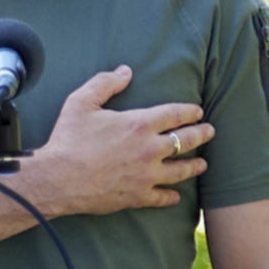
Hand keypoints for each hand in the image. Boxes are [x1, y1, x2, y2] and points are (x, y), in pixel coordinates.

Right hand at [26, 66, 209, 216]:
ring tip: (203, 164)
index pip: (175, 114)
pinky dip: (172, 196)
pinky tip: (177, 195)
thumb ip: (105, 83)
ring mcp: (147, 175)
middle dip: (201, 134)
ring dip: (194, 166)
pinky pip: (163, 197)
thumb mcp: (81, 102)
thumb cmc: (68, 139)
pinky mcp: (139, 196)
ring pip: (181, 171)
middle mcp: (150, 150)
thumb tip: (126, 71)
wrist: (58, 179)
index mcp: (139, 124)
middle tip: (209, 132)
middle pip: (185, 140)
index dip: (190, 111)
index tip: (197, 111)